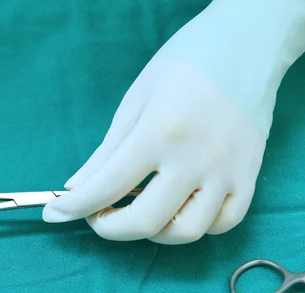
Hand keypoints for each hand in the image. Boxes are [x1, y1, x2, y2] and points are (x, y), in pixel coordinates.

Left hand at [43, 0, 304, 243]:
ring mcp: (228, 172)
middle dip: (109, 229)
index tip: (54, 214)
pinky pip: (223, 223)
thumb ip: (106, 153)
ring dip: (153, 232)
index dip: (74, 207)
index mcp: (159, 132)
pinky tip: (176, 208)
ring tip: (138, 209)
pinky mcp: (250, 178)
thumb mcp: (134, 102)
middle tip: (97, 216)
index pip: (108, 186)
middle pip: (146, 221)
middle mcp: (196, 158)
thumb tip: (76, 188)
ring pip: (186, 232)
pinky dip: (193, 225)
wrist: (244, 47)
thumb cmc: (182, 67)